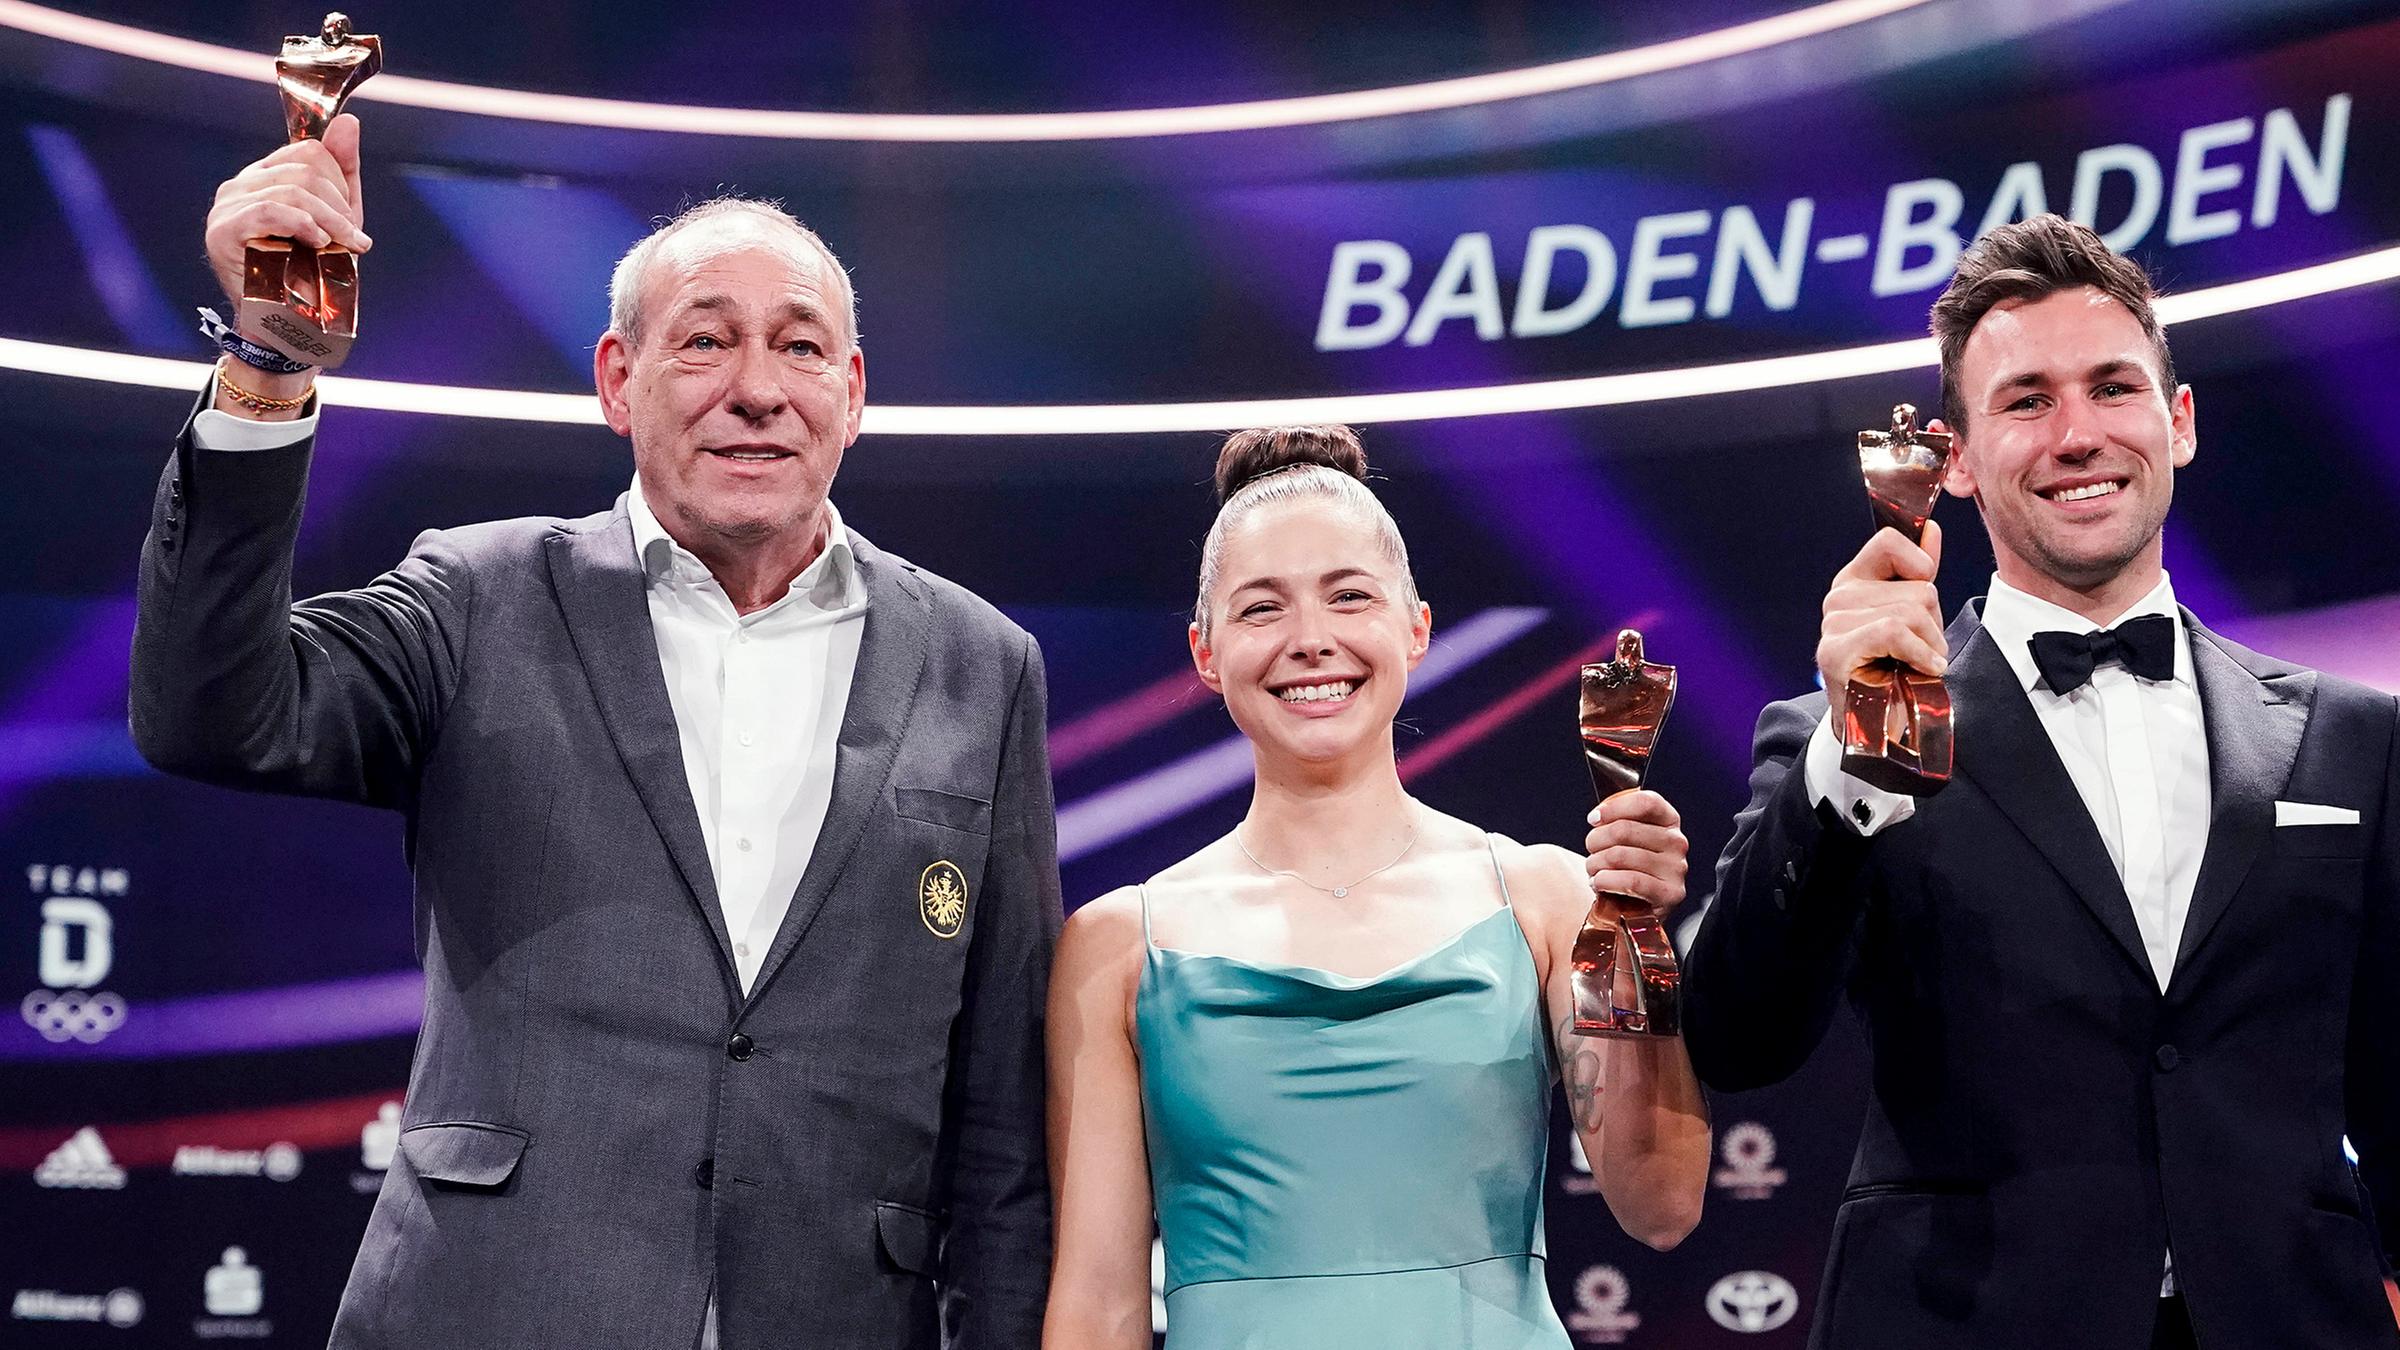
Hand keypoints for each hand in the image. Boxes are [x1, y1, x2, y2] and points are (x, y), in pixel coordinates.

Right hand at [203, 113, 369, 341]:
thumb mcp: (339, 218)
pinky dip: (303, 225)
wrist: (294, 326)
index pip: (308, 152)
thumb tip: (348, 120)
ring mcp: (226, 207)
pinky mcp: (222, 232)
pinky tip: (319, 244)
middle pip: (304, 170)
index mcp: (264, 178)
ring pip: (293, 190)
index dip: (339, 183)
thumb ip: (342, 170)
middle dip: (339, 206)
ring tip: (345, 248)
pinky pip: (269, 211)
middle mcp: (240, 186)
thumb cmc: (316, 274)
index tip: (351, 223)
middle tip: (354, 241)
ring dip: (331, 222)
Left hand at [1584, 790, 1687, 913]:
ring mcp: (1676, 869)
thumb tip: (1597, 816)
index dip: (1613, 808)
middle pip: (1624, 829)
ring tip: (1594, 871)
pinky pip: (1630, 881)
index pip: (1645, 802)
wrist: (1636, 907)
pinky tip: (1600, 883)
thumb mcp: (1627, 838)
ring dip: (1595, 864)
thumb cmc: (1629, 868)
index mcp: (1668, 821)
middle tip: (1592, 852)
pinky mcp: (1670, 894)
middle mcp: (1676, 842)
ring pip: (1620, 855)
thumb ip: (1617, 820)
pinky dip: (1606, 881)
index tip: (1594, 819)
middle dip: (1595, 841)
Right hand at [1818, 516, 1945, 726]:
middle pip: (1918, 587)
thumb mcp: (1913, 615)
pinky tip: (1923, 669)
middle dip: (1934, 623)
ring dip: (1930, 645)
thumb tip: (1931, 528)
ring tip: (1919, 663)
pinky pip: (1893, 632)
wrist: (1876, 724)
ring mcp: (1833, 624)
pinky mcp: (1835, 651)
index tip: (1924, 598)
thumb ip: (1918, 572)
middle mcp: (1839, 597)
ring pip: (1911, 612)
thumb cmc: (1895, 669)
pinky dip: (1919, 653)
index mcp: (1854, 580)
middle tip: (1920, 650)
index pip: (1890, 541)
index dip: (1920, 565)